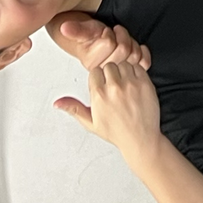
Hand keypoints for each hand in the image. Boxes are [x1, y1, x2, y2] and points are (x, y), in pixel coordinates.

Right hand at [52, 12, 150, 72]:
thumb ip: (77, 31)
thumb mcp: (84, 33)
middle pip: (124, 49)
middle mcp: (109, 73)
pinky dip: (143, 51)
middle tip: (114, 37)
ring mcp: (123, 75)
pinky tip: (135, 47)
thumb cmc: (91, 42)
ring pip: (134, 54)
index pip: (109, 43)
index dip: (108, 35)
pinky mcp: (136, 74)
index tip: (103, 35)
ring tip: (121, 43)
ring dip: (130, 43)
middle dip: (120, 37)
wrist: (99, 52)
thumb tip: (64, 27)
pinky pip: (145, 62)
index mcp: (94, 66)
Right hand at [54, 41, 168, 159]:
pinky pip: (138, 66)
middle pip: (108, 66)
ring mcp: (131, 85)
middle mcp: (114, 88)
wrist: (140, 139)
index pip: (95, 71)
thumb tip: (57, 102)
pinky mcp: (145, 83)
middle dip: (110, 74)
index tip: (103, 88)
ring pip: (123, 64)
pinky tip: (134, 85)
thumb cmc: (116, 132)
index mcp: (99, 96)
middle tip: (114, 87)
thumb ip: (74, 109)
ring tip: (124, 86)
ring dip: (123, 72)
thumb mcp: (91, 123)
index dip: (98, 79)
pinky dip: (136, 72)